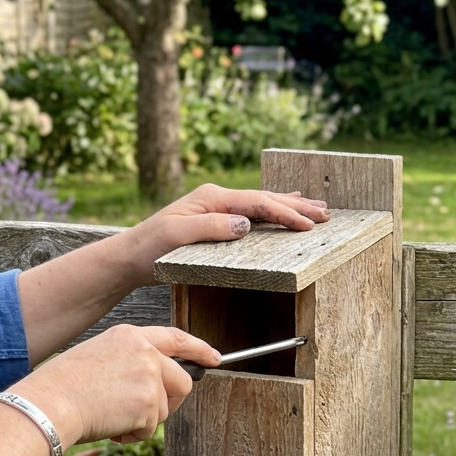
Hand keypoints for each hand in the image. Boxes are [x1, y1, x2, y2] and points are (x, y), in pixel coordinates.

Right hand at [17, 324, 218, 446]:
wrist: (49, 404)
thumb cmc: (62, 387)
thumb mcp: (99, 358)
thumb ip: (131, 363)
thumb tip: (155, 386)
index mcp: (130, 336)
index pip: (175, 338)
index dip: (198, 349)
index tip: (214, 358)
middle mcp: (145, 352)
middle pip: (182, 381)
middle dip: (171, 403)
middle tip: (146, 416)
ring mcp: (149, 377)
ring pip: (165, 409)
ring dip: (143, 421)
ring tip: (111, 416)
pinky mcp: (148, 403)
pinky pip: (150, 428)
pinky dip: (132, 434)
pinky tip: (109, 426)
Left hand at [120, 184, 330, 285]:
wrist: (129, 257)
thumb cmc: (150, 249)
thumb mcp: (177, 236)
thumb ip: (211, 227)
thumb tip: (246, 224)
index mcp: (211, 198)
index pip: (257, 203)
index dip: (285, 213)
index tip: (308, 224)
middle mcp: (216, 198)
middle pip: (264, 199)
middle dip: (296, 207)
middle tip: (326, 214)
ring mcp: (216, 207)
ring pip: (261, 204)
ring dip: (289, 206)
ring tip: (316, 207)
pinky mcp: (215, 220)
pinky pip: (252, 212)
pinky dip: (273, 210)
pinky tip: (283, 206)